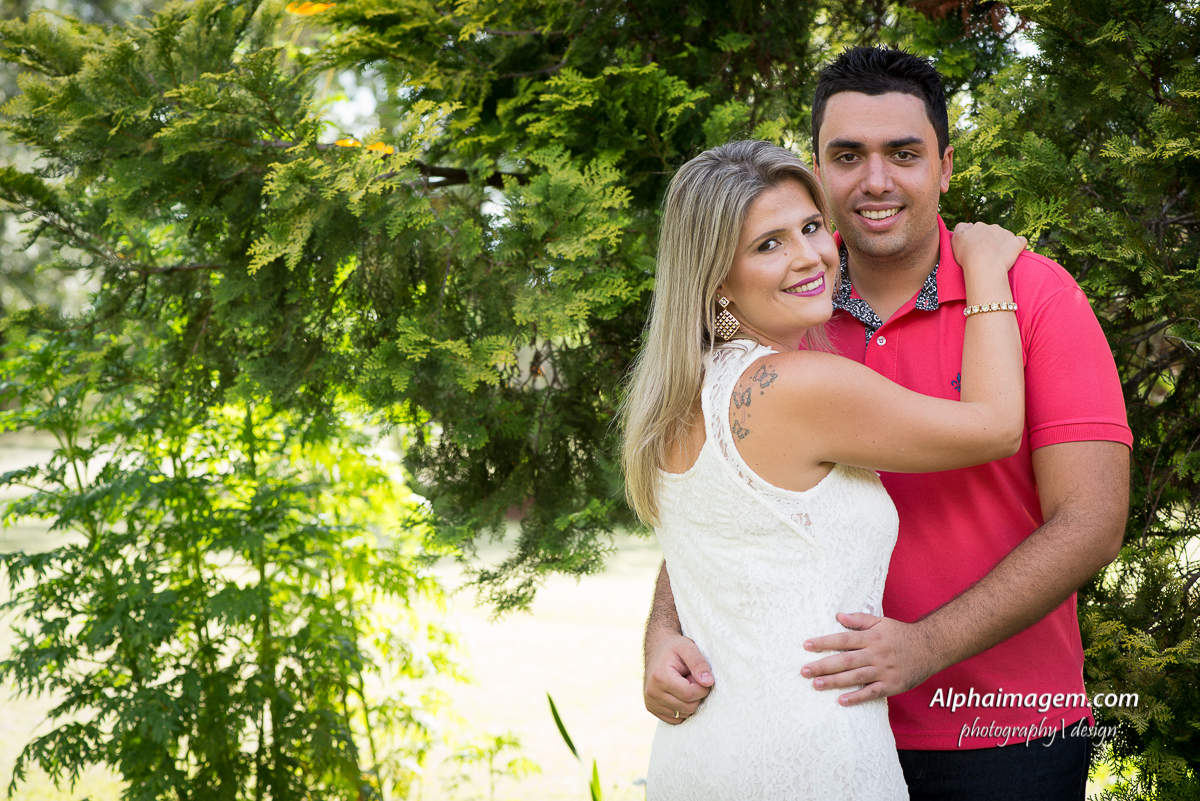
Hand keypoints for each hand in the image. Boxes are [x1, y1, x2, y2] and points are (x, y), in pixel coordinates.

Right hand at [644, 632, 714, 724]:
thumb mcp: (688, 648)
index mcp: (660, 677)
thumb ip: (699, 664)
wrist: (658, 648)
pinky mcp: (652, 708)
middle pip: (687, 707)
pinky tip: (679, 693)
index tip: (703, 677)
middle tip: (692, 679)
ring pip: (683, 714)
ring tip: (684, 684)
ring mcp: (650, 702)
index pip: (689, 694)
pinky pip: (675, 719)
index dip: (703, 688)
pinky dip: (682, 709)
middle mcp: (652, 692)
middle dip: (697, 695)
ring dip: (690, 701)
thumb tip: (708, 682)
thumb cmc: (675, 648)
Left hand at [800, 613, 941, 706]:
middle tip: (804, 670)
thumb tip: (838, 616)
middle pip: (846, 660)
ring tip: (816, 684)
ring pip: (855, 677)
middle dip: (823, 665)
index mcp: (872, 637)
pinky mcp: (891, 685)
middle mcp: (876, 654)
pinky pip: (872, 692)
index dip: (824, 642)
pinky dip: (857, 697)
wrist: (930, 648)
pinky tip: (841, 701)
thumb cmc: (902, 634)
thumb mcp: (882, 622)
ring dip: (835, 682)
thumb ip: (859, 620)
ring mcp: (884, 670)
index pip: (843, 639)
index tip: (806, 645)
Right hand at [952, 221, 1027, 273]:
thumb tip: (969, 224)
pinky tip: (1014, 252)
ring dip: (1003, 244)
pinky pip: (1021, 241)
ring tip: (997, 257)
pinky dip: (1018, 245)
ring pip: (1005, 237)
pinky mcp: (1017, 243)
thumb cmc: (967, 255)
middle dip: (991, 241)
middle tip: (986, 255)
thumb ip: (960, 228)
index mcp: (979, 226)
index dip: (977, 240)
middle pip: (992, 232)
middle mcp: (993, 227)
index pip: (979, 230)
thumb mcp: (955, 239)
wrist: (983, 266)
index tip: (975, 250)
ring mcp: (1006, 234)